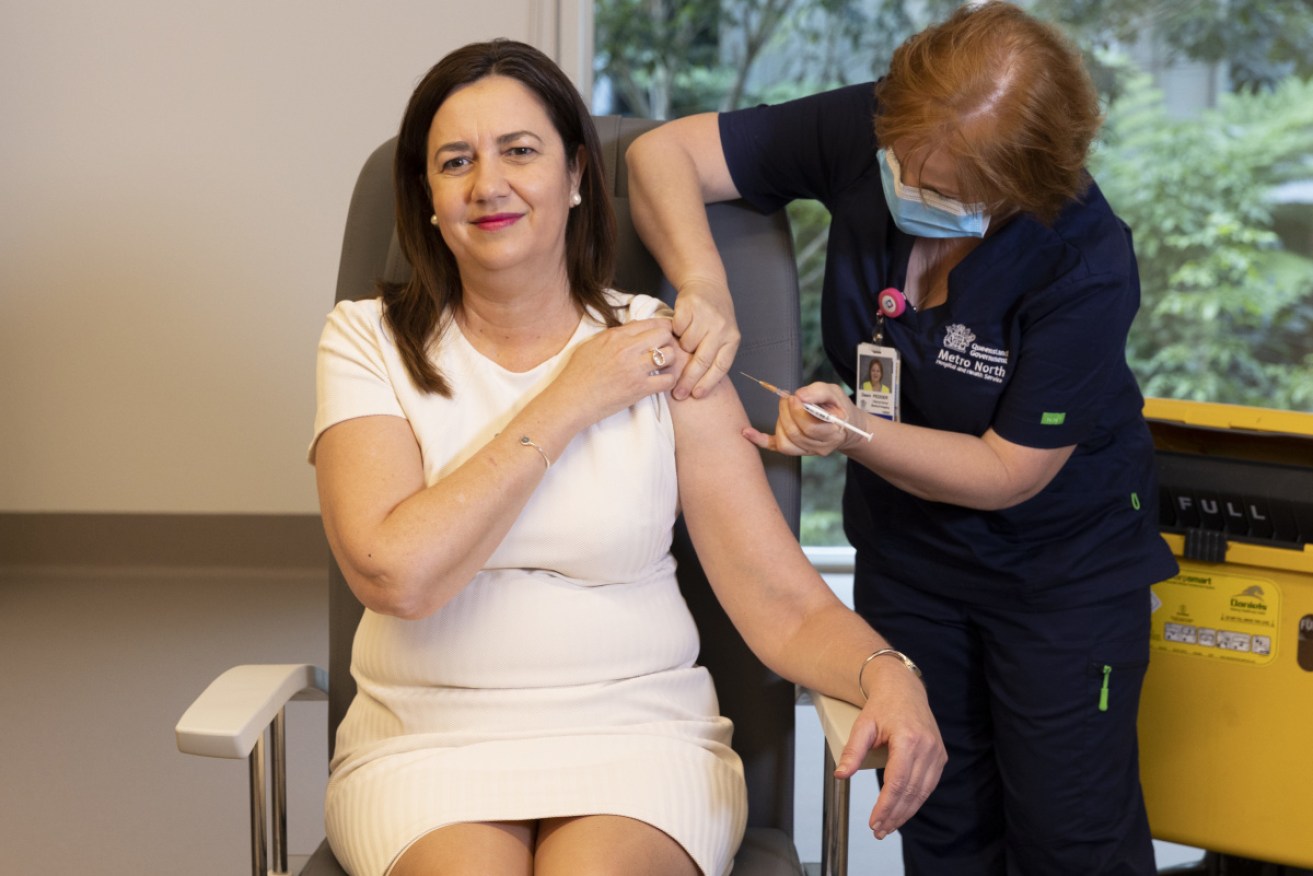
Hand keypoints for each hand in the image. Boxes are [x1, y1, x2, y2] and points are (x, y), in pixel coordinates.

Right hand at [543, 318, 683, 428]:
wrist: (570, 400)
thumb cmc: (576, 374)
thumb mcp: (591, 345)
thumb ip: (613, 335)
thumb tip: (632, 329)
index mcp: (615, 336)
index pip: (649, 322)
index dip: (661, 327)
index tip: (663, 334)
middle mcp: (627, 348)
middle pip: (664, 334)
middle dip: (668, 341)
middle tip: (664, 351)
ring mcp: (634, 368)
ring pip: (670, 355)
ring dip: (670, 361)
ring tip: (663, 368)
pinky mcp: (639, 389)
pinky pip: (668, 380)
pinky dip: (669, 381)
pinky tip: (661, 382)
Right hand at [671, 277, 739, 400]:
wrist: (706, 284)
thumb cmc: (713, 317)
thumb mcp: (722, 335)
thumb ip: (714, 355)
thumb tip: (697, 385)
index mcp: (732, 339)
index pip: (720, 366)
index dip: (708, 383)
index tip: (696, 395)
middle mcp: (721, 328)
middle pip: (702, 361)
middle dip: (688, 380)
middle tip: (678, 393)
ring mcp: (706, 317)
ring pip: (686, 345)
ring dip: (681, 348)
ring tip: (682, 342)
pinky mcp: (690, 307)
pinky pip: (677, 329)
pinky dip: (675, 331)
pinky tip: (679, 327)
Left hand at [742, 382, 863, 456]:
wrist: (842, 425)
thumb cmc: (837, 408)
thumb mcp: (834, 393)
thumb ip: (819, 392)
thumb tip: (801, 396)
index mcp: (833, 434)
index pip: (811, 429)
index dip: (799, 412)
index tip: (795, 397)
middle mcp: (819, 447)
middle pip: (795, 433)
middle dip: (787, 411)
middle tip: (788, 397)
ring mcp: (806, 451)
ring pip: (784, 440)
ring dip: (780, 419)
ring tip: (786, 406)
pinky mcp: (794, 449)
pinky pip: (773, 447)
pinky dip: (759, 440)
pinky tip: (748, 432)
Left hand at [836, 660, 945, 839]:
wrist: (903, 689)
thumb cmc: (881, 706)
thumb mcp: (862, 726)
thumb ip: (852, 751)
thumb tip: (840, 775)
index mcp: (908, 739)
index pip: (897, 782)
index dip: (885, 806)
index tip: (873, 822)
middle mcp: (927, 747)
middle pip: (910, 791)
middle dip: (894, 815)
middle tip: (878, 830)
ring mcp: (937, 752)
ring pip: (922, 792)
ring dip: (906, 812)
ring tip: (888, 826)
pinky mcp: (940, 755)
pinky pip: (929, 784)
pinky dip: (916, 800)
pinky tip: (903, 811)